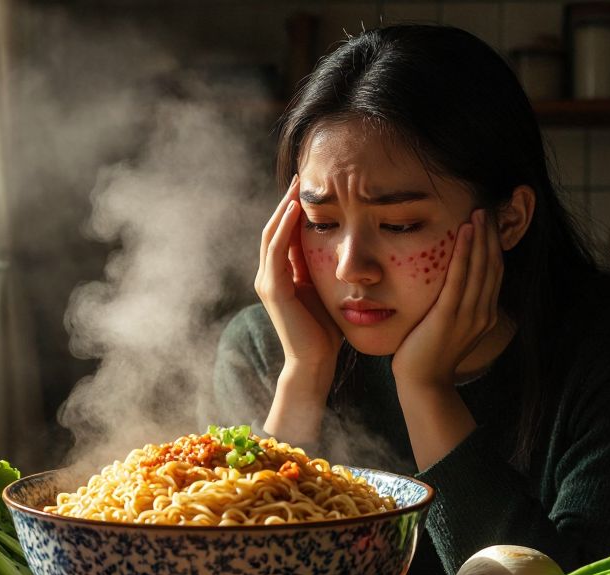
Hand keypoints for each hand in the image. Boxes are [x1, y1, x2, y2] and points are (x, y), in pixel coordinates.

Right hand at [255, 175, 342, 373]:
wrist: (315, 362)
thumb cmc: (326, 331)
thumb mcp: (326, 290)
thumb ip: (324, 269)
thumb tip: (342, 245)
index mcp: (281, 275)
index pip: (284, 234)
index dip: (293, 209)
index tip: (309, 186)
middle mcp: (269, 276)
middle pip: (273, 229)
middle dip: (286, 202)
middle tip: (300, 176)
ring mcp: (267, 282)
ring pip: (271, 235)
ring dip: (283, 208)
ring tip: (296, 186)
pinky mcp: (273, 289)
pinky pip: (276, 250)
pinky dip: (284, 228)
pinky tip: (295, 210)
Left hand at [391, 209, 504, 390]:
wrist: (424, 384)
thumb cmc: (429, 355)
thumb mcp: (451, 327)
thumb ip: (457, 307)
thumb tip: (452, 286)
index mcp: (485, 315)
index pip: (495, 273)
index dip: (494, 246)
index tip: (490, 223)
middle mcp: (483, 313)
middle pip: (493, 265)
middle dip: (491, 235)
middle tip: (487, 208)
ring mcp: (469, 315)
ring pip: (481, 268)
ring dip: (481, 238)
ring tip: (479, 213)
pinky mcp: (450, 316)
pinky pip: (460, 278)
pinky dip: (465, 253)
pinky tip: (465, 233)